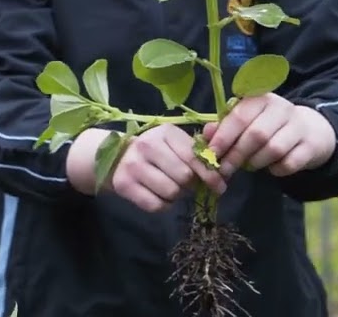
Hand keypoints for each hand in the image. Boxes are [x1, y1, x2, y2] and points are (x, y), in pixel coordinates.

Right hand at [69, 125, 226, 212]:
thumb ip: (200, 147)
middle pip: (184, 177)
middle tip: (185, 184)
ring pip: (171, 192)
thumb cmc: (155, 151)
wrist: (115, 156)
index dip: (210, 174)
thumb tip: (222, 148)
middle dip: (190, 184)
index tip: (219, 186)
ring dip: (176, 196)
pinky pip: (155, 205)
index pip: (194, 157)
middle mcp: (146, 145)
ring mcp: (132, 165)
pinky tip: (158, 196)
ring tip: (170, 187)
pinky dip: (162, 205)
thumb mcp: (175, 142)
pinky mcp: (123, 185)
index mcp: (164, 132)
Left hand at [204, 93, 335, 177]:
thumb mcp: (246, 120)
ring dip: (256, 162)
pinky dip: (277, 169)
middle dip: (237, 155)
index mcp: (260, 98)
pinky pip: (290, 163)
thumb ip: (225, 126)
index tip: (212, 153)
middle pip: (256, 135)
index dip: (223, 137)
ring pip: (273, 149)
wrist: (309, 130)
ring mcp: (299, 126)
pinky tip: (271, 168)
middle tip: (225, 169)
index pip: (239, 116)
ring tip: (249, 166)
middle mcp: (281, 108)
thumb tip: (206, 135)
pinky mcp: (311, 145)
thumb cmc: (267, 124)